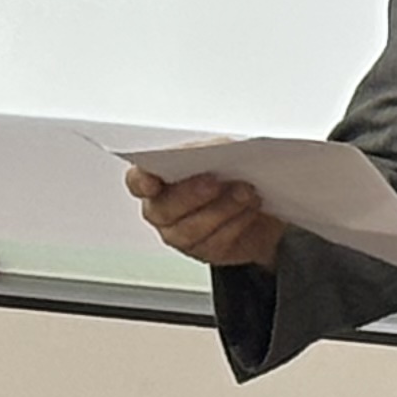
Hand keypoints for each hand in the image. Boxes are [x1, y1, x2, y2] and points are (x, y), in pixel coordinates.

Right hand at [127, 166, 286, 269]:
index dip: (141, 182)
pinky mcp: (207, 251)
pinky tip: (250, 208)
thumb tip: (219, 145)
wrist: (260, 206)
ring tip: (245, 192)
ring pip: (191, 230)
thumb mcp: (218, 153)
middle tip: (216, 181)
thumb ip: (207, 150)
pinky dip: (237, 222)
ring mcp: (181, 234)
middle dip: (191, 195)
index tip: (152, 181)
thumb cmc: (229, 173)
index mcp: (155, 180)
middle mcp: (162, 210)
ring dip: (222, 208)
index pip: (137, 182)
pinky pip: (217, 242)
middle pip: (164, 210)